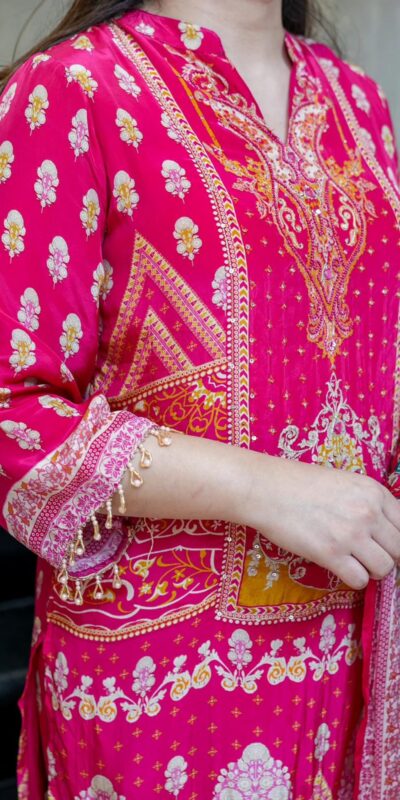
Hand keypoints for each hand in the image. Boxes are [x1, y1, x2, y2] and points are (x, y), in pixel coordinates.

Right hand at [248, 456, 399, 589]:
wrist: (266, 488)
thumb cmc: (300, 484)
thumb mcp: (345, 483)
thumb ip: (368, 503)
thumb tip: (384, 531)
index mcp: (374, 491)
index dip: (395, 540)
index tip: (384, 545)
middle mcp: (368, 512)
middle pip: (399, 549)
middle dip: (386, 556)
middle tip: (366, 555)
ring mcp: (350, 534)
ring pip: (384, 568)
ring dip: (371, 570)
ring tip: (352, 561)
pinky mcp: (331, 553)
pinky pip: (360, 580)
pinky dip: (352, 578)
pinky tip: (338, 566)